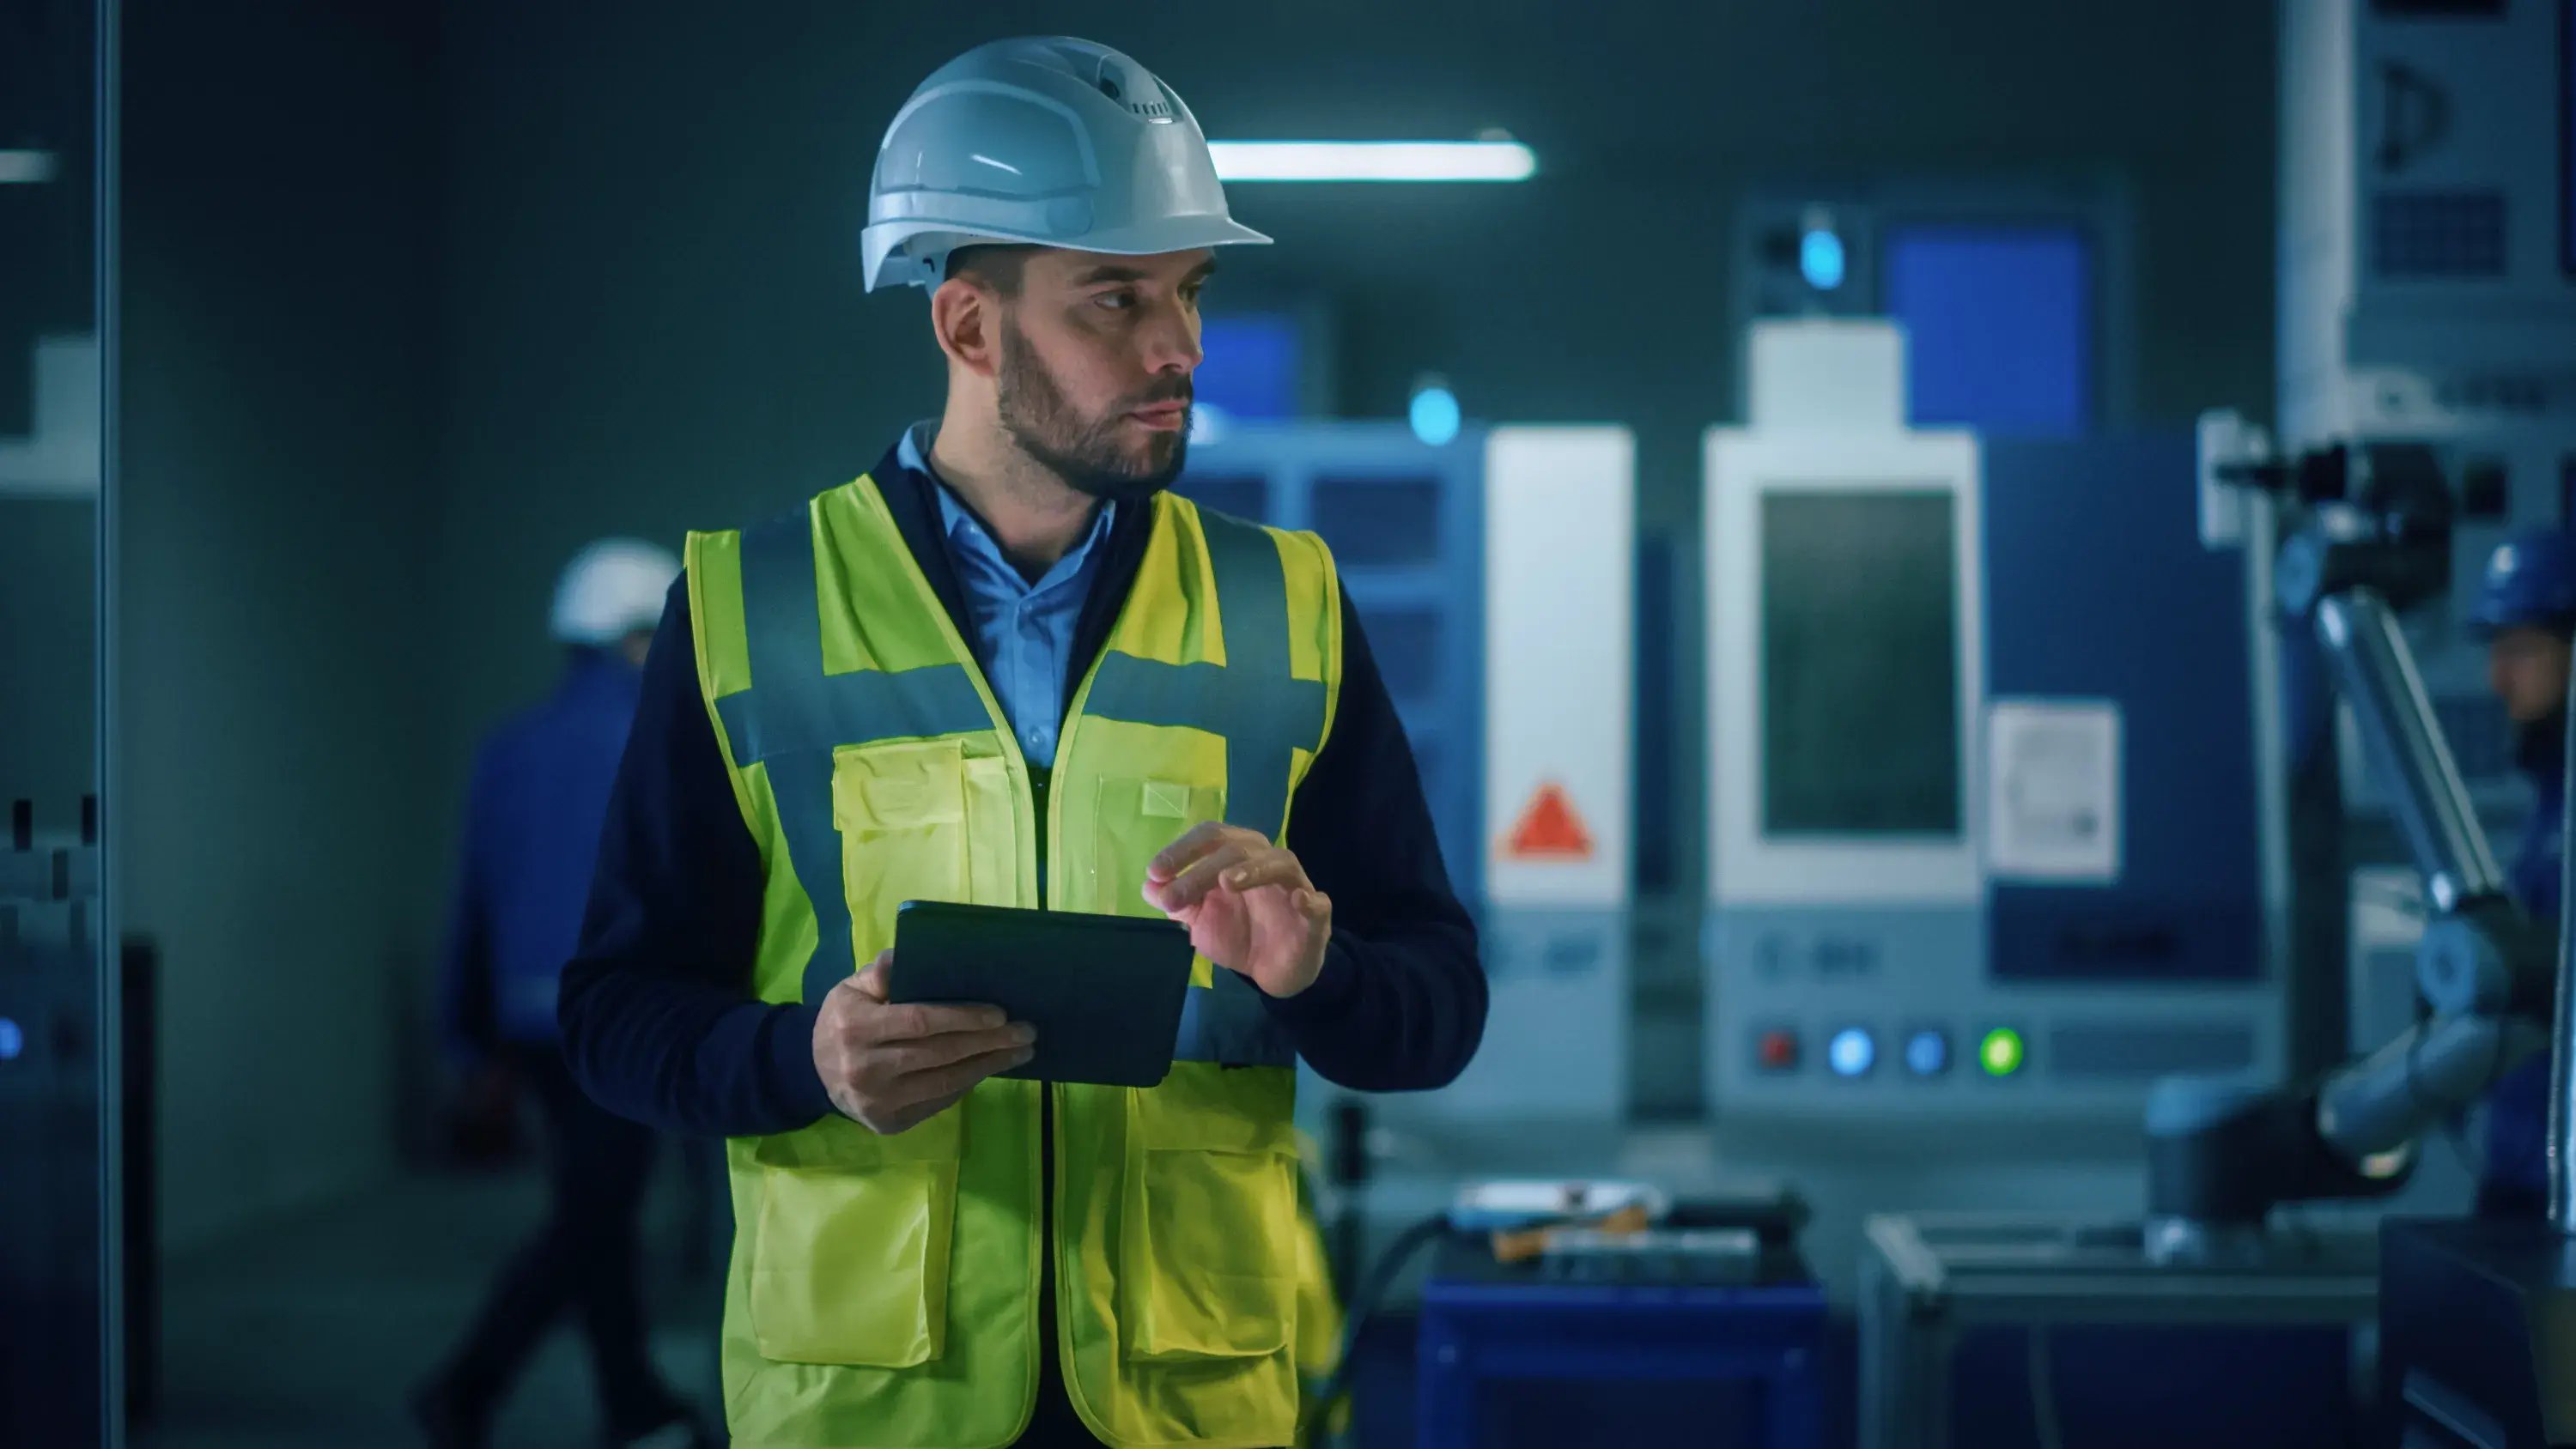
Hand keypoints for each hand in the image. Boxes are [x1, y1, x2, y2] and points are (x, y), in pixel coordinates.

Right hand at [812, 950, 1034, 1134]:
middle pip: (940, 1054)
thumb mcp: (850, 988)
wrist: (811, 1072)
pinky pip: (938, 1102)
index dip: (963, 1018)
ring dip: (988, 1066)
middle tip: (1026, 1032)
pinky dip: (968, 1084)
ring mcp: (877, 1102)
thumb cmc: (842, 1020)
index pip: (920, 1022)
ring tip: (1020, 1052)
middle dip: (989, 1043)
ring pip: (945, 1083)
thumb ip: (880, 973)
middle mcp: (865, 1069)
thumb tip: (907, 956)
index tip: (1000, 1014)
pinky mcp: (888, 1123)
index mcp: (856, 1028)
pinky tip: (990, 1068)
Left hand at [1142, 822, 1332, 998]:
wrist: (1273, 971)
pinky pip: (1319, 902)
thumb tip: (1148, 886)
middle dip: (1200, 870)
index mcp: (1238, 856)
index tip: (1154, 872)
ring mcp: (1295, 886)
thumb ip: (1178, 902)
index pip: (1211, 837)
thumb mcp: (1200, 920)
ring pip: (1279, 863)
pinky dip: (1311, 899)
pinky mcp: (1317, 915)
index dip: (1182, 850)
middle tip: (1172, 898)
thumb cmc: (1237, 934)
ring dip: (1252, 869)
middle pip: (1237, 849)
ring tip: (1226, 882)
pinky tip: (1299, 901)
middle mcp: (1267, 862)